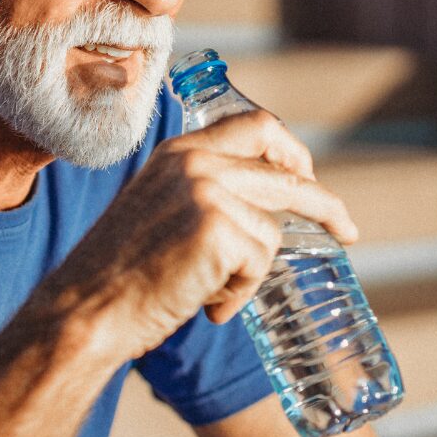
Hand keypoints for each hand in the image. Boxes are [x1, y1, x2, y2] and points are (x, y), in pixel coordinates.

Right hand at [40, 109, 359, 359]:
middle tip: (349, 231)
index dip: (293, 149)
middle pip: (287, 174)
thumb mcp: (158, 213)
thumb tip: (263, 211)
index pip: (256, 126)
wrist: (87, 310)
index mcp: (180, 152)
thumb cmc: (119, 277)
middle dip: (325, 205)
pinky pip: (260, 265)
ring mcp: (208, 192)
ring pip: (270, 235)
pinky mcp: (218, 229)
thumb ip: (201, 197)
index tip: (309, 173)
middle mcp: (196, 162)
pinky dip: (239, 293)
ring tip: (205, 293)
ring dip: (248, 275)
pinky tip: (202, 302)